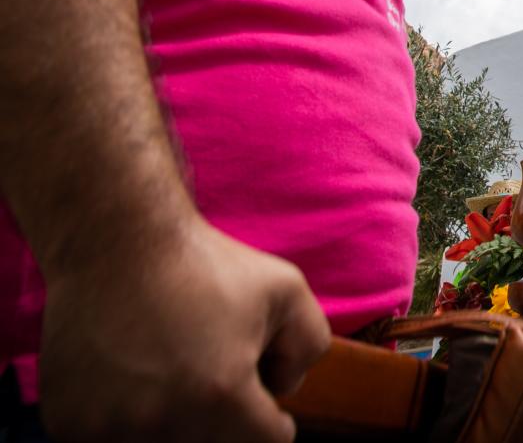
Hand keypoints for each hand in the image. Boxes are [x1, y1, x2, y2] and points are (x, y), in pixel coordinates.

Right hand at [39, 216, 330, 441]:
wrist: (116, 244)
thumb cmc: (206, 265)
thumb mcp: (288, 290)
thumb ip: (308, 348)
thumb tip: (283, 391)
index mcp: (221, 395)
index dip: (270, 421)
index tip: (260, 400)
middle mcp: (162, 421)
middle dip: (223, 419)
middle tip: (213, 373)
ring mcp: (108, 427)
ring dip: (173, 422)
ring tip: (173, 370)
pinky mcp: (68, 424)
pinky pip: (111, 440)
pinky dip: (126, 421)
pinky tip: (131, 377)